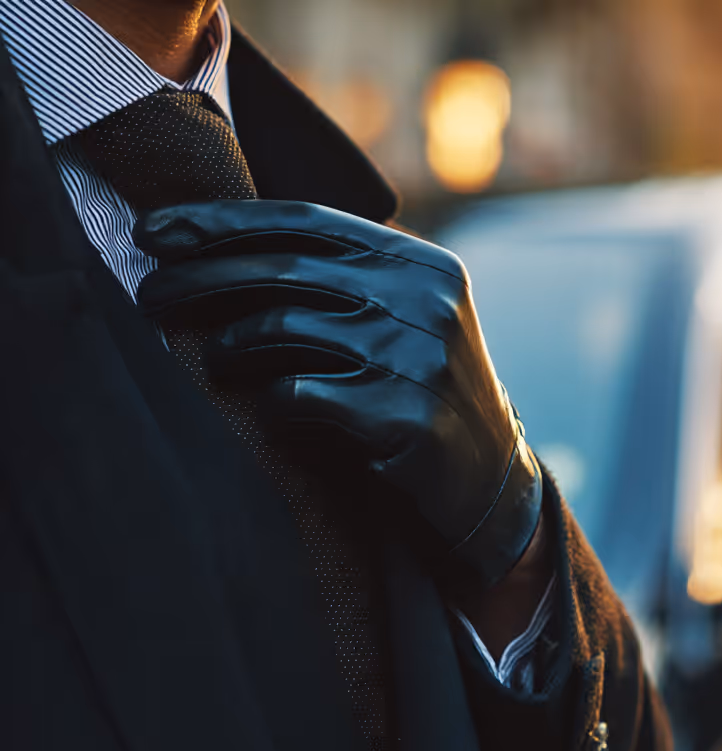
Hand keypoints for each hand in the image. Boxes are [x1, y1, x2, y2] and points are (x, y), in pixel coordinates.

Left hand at [134, 200, 541, 589]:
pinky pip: (300, 394)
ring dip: (228, 345)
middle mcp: (423, 299)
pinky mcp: (402, 413)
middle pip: (286, 270)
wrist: (490, 477)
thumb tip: (225, 239)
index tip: (157, 230)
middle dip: (201, 277)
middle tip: (148, 294)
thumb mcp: (405, 317)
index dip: (223, 221)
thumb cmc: (422, 390)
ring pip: (284, 327)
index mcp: (420, 263)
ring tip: (211, 359)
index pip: (307, 220)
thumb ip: (347, 276)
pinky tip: (275, 413)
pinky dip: (272, 404)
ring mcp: (416, 355)